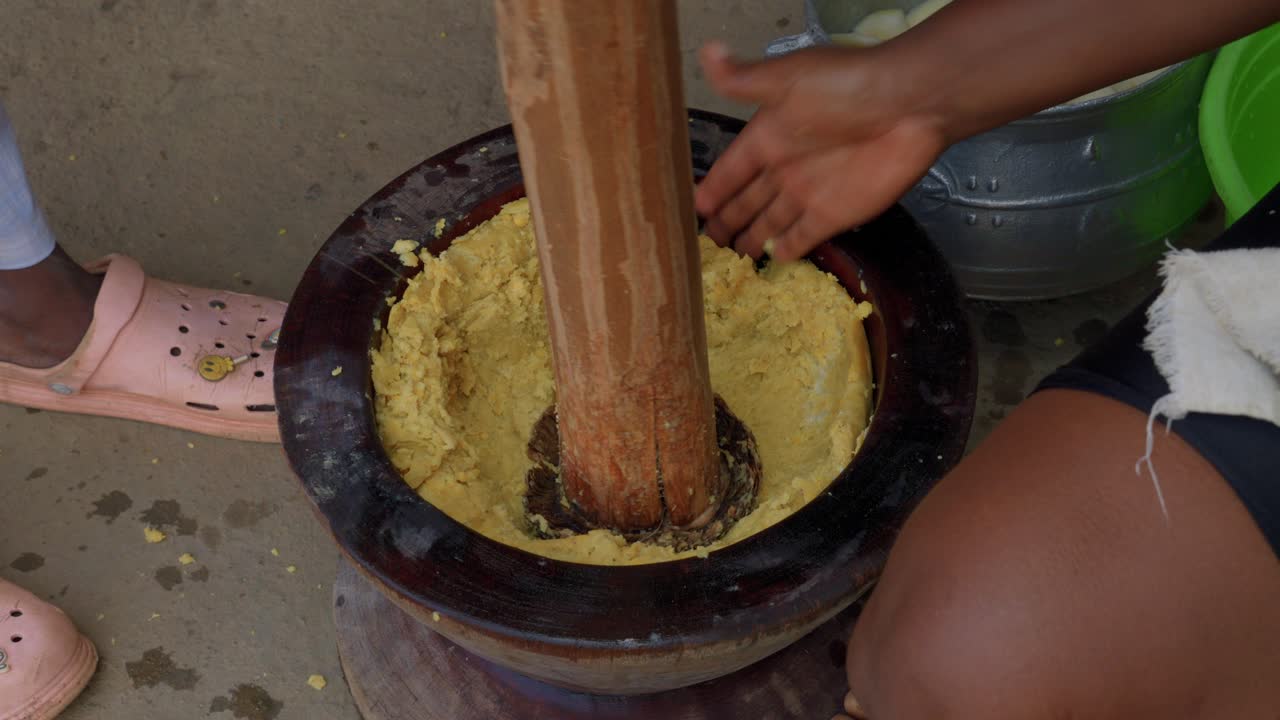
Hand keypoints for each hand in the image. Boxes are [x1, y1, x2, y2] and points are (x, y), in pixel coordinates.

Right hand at [694, 41, 946, 261]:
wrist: (909, 104)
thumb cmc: (848, 85)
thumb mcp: (788, 78)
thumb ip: (745, 78)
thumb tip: (708, 53)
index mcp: (770, 135)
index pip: (731, 168)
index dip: (714, 186)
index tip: (696, 205)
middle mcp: (786, 167)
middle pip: (748, 200)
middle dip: (728, 219)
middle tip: (708, 240)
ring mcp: (810, 194)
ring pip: (771, 222)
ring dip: (753, 237)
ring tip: (733, 255)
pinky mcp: (835, 214)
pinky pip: (805, 236)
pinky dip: (788, 249)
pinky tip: (774, 259)